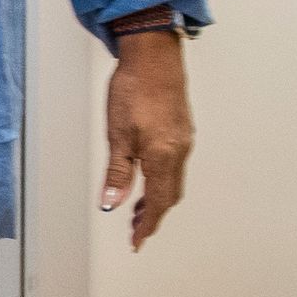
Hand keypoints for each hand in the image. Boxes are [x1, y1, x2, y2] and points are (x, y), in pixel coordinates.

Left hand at [101, 29, 192, 249]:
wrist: (154, 56)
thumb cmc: (134, 89)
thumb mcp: (117, 135)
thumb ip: (117, 172)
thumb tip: (112, 202)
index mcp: (163, 156)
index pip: (157, 202)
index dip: (146, 225)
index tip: (137, 241)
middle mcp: (179, 151)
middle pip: (169, 195)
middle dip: (152, 215)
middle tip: (135, 229)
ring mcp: (183, 139)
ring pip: (174, 180)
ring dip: (157, 198)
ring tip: (137, 208)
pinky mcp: (182, 129)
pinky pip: (176, 165)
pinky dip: (163, 179)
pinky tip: (148, 176)